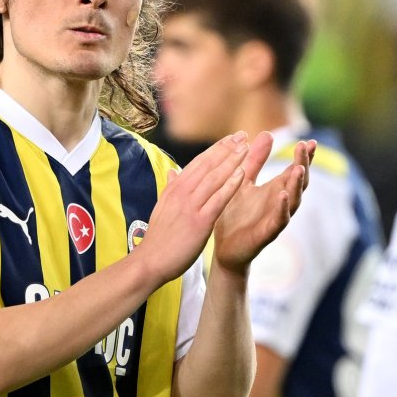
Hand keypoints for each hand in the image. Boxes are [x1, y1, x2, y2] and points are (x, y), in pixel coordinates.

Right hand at [130, 132, 248, 286]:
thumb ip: (170, 189)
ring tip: (246, 147)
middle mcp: (182, 193)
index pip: (198, 163)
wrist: (150, 262)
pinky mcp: (199, 221)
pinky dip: (230, 185)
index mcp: (174, 189)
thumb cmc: (158, 239)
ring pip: (214, 178)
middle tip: (243, 135)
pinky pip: (218, 199)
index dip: (215, 149)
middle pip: (208, 165)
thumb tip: (172, 172)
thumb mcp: (162, 208)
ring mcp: (190, 206)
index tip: (230, 138)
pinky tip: (242, 173)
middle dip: (226, 149)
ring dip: (231, 161)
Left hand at [211, 137, 312, 273]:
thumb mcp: (243, 181)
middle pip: (299, 182)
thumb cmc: (235, 215)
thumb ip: (255, 160)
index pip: (295, 170)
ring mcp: (276, 218)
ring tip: (299, 168)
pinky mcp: (266, 233)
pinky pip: (279, 221)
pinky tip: (283, 195)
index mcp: (275, 190)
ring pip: (294, 200)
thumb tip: (267, 133)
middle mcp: (280, 203)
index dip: (304, 156)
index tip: (310, 140)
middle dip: (303, 164)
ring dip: (297, 184)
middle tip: (305, 146)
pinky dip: (283, 208)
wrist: (223, 249)